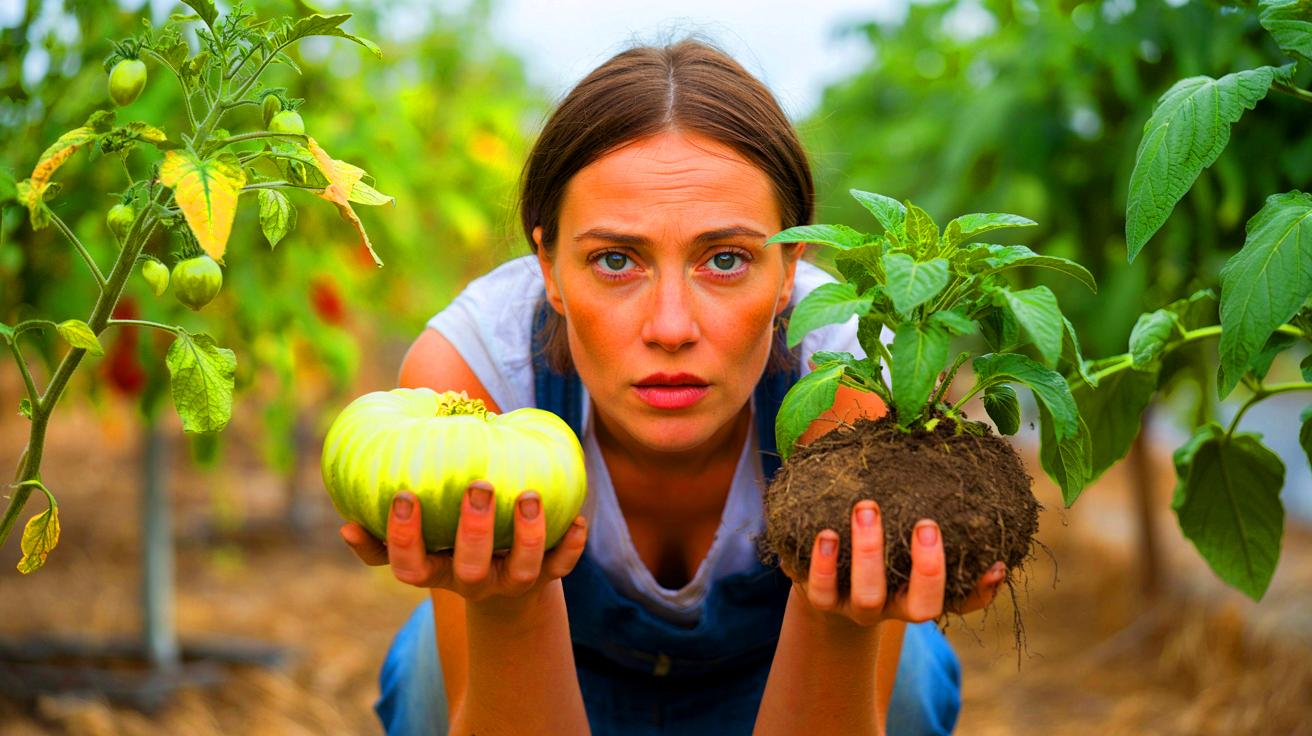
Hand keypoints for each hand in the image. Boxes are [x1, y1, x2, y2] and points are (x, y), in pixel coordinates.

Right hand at [340, 479, 588, 604]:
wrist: (503, 586)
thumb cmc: (449, 542)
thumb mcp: (418, 539)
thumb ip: (388, 524)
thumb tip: (346, 515)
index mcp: (435, 570)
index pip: (409, 566)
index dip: (403, 537)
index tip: (404, 495)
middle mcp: (472, 581)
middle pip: (470, 568)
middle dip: (473, 529)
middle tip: (478, 485)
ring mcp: (511, 582)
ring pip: (523, 569)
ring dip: (528, 533)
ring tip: (529, 494)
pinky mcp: (547, 577)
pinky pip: (563, 567)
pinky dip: (571, 545)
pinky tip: (578, 519)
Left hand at [786, 500, 1005, 626]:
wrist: (826, 579)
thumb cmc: (877, 540)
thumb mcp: (904, 527)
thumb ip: (928, 502)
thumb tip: (954, 445)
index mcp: (924, 592)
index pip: (962, 601)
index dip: (980, 589)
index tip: (995, 562)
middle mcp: (895, 606)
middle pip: (920, 607)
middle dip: (927, 568)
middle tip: (926, 524)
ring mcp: (857, 607)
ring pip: (870, 596)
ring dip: (870, 552)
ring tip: (866, 508)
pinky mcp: (822, 602)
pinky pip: (821, 592)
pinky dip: (824, 564)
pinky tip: (826, 533)